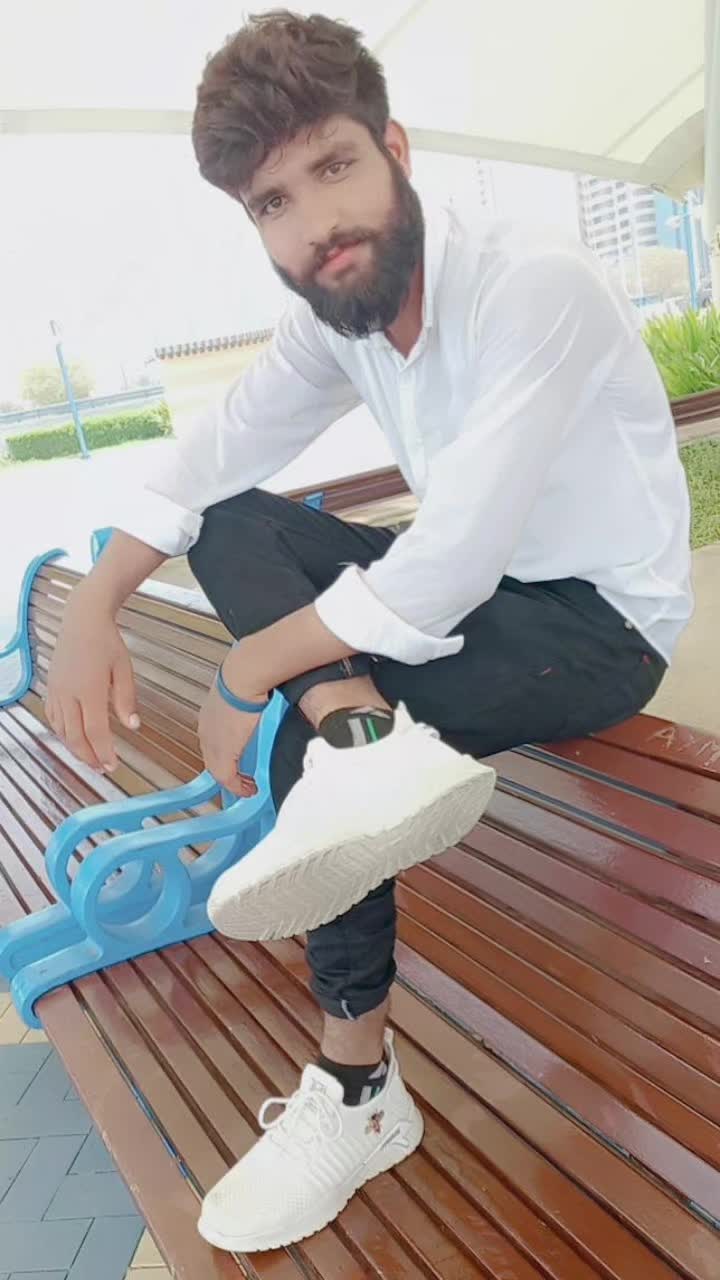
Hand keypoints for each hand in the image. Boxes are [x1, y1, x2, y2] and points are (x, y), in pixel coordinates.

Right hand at [45, 583, 139, 772]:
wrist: (82, 620)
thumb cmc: (107, 642)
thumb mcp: (124, 669)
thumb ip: (126, 699)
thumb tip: (132, 726)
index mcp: (90, 690)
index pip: (96, 731)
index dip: (104, 752)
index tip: (113, 766)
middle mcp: (69, 694)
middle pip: (75, 736)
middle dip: (89, 757)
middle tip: (103, 769)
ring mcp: (57, 691)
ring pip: (62, 730)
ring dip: (75, 748)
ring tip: (90, 759)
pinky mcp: (51, 688)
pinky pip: (54, 718)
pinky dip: (62, 733)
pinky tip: (73, 738)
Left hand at [197, 678, 264, 797]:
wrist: (244, 677)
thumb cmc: (248, 676)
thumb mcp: (245, 692)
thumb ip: (250, 702)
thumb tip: (265, 702)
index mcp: (210, 714)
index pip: (214, 741)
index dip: (226, 754)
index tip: (237, 762)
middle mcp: (207, 730)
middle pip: (214, 758)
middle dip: (229, 771)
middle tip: (242, 779)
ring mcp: (212, 742)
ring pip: (219, 769)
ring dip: (234, 780)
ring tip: (248, 786)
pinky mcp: (222, 753)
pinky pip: (227, 778)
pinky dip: (239, 786)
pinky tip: (249, 788)